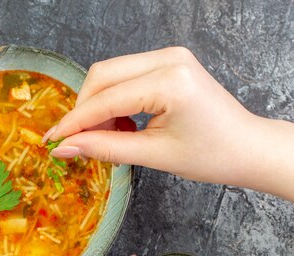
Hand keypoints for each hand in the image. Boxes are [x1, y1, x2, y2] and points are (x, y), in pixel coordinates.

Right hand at [45, 47, 293, 201]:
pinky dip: (114, 100)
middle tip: (78, 142)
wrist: (247, 147)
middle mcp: (168, 58)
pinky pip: (125, 75)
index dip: (74, 122)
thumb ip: (104, 148)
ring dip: (98, 105)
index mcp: (169, 81)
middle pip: (102, 75)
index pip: (105, 99)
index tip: (52, 141)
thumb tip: (64, 148)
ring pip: (110, 73)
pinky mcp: (168, 61)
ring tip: (106, 137)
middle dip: (83, 110)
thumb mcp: (153, 156)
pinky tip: (120, 125)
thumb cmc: (211, 155)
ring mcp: (169, 56)